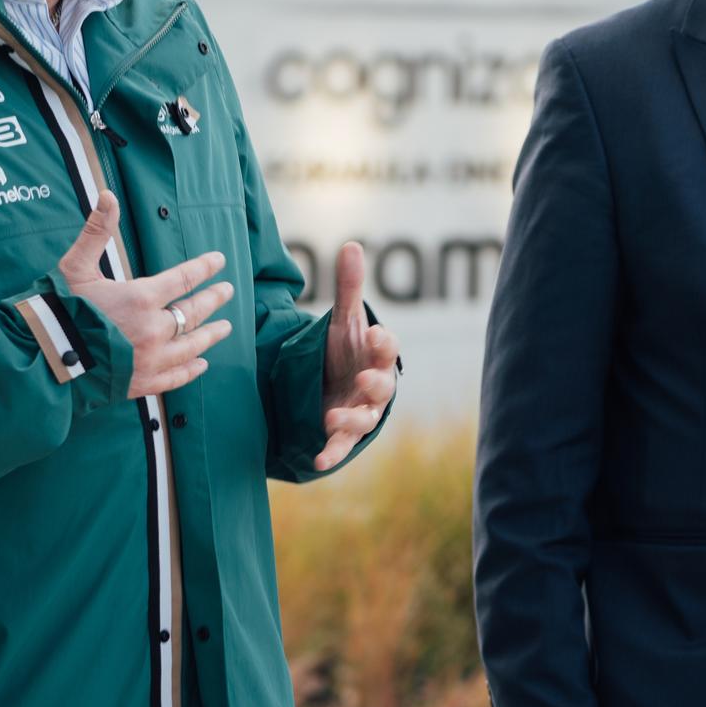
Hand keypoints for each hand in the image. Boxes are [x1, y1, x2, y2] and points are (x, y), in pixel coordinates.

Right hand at [59, 190, 232, 398]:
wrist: (42, 360)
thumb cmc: (58, 311)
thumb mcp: (76, 267)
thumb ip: (96, 231)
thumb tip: (108, 194)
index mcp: (140, 299)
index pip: (184, 279)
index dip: (204, 267)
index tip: (219, 260)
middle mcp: (152, 330)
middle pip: (193, 312)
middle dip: (213, 300)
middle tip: (228, 292)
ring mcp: (148, 360)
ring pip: (190, 346)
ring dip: (210, 335)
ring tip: (225, 328)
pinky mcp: (140, 383)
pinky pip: (174, 377)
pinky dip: (190, 370)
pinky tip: (201, 365)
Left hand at [317, 242, 399, 470]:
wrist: (335, 385)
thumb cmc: (346, 351)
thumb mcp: (344, 320)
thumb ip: (349, 288)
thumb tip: (351, 245)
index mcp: (377, 356)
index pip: (387, 348)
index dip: (384, 342)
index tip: (375, 333)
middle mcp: (374, 385)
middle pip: (382, 386)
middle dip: (374, 383)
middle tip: (362, 379)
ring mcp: (360, 411)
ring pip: (364, 419)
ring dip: (350, 421)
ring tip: (330, 418)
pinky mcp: (342, 433)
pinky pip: (341, 447)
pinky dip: (332, 454)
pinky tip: (318, 462)